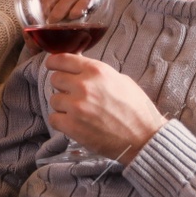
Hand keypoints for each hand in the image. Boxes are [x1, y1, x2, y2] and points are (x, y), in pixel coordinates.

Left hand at [43, 53, 164, 161]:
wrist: (143, 137)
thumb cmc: (136, 109)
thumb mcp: (121, 80)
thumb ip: (97, 74)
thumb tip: (79, 69)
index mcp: (96, 71)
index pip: (62, 59)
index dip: (54, 62)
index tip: (52, 65)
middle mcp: (84, 85)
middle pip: (55, 79)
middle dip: (63, 87)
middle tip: (74, 95)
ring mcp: (76, 106)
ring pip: (54, 100)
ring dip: (63, 106)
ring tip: (79, 113)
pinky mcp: (72, 126)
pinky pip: (54, 119)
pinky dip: (61, 122)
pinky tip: (75, 123)